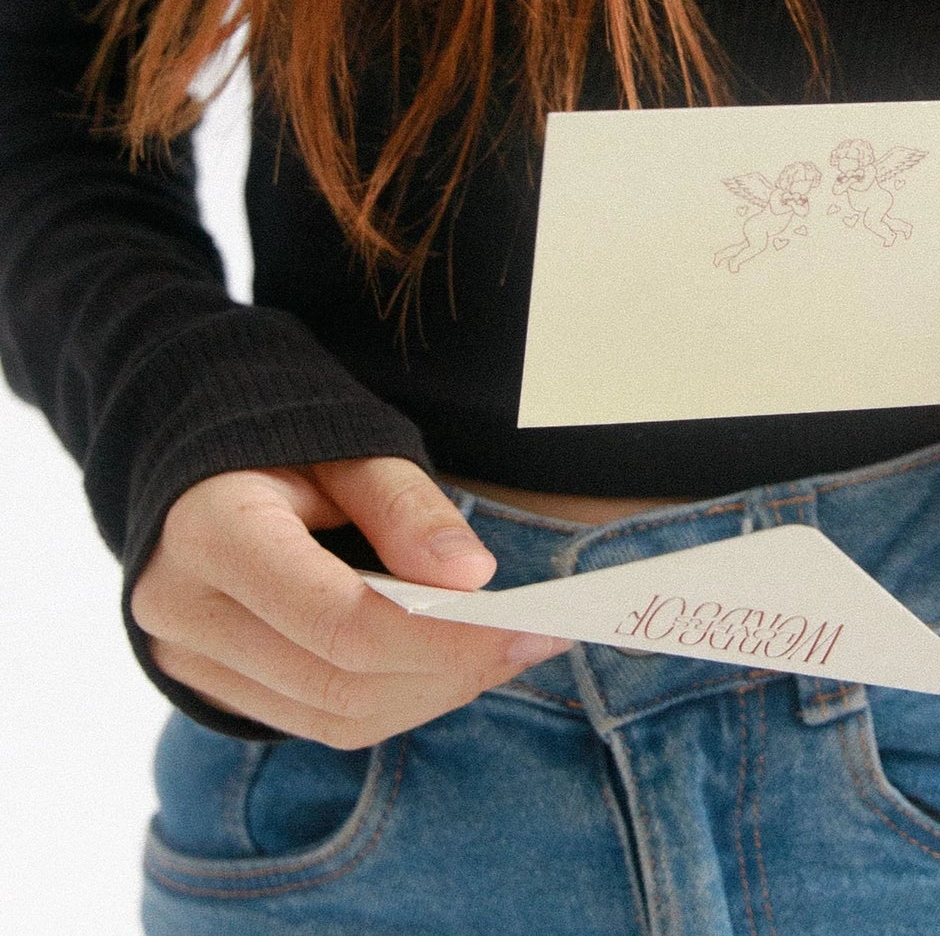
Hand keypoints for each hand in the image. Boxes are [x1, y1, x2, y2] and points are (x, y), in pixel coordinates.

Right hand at [131, 457, 569, 746]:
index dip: (440, 640)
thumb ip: (406, 508)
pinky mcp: (211, 688)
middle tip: (534, 640)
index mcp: (210, 534)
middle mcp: (184, 611)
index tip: (526, 627)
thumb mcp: (348, 445)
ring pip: (331, 717)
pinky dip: (392, 702)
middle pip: (339, 680)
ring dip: (429, 695)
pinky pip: (315, 721)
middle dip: (450, 671)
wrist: (197, 465)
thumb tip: (474, 579)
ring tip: (503, 652)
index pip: (338, 622)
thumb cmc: (282, 439)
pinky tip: (446, 666)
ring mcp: (187, 660)